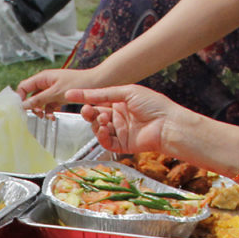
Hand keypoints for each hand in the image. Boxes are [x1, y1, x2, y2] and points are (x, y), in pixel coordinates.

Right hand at [17, 67, 100, 113]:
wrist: (98, 83)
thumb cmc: (78, 83)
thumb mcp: (56, 93)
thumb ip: (39, 99)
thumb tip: (23, 105)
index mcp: (43, 78)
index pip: (24, 87)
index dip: (20, 97)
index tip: (20, 109)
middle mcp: (46, 83)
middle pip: (31, 96)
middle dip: (32, 106)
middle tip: (37, 114)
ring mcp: (52, 90)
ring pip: (40, 102)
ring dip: (41, 110)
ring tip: (47, 117)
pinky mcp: (59, 96)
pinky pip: (49, 105)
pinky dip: (49, 111)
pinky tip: (53, 116)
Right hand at [67, 85, 185, 155]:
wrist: (168, 125)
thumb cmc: (154, 105)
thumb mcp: (127, 92)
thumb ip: (103, 94)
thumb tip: (81, 93)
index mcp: (121, 102)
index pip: (98, 100)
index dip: (85, 99)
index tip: (70, 96)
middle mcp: (120, 117)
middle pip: (96, 115)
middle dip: (89, 112)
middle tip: (86, 110)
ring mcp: (121, 131)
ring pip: (99, 129)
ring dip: (97, 123)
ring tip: (102, 118)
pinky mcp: (123, 145)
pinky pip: (106, 142)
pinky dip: (101, 136)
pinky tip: (103, 129)